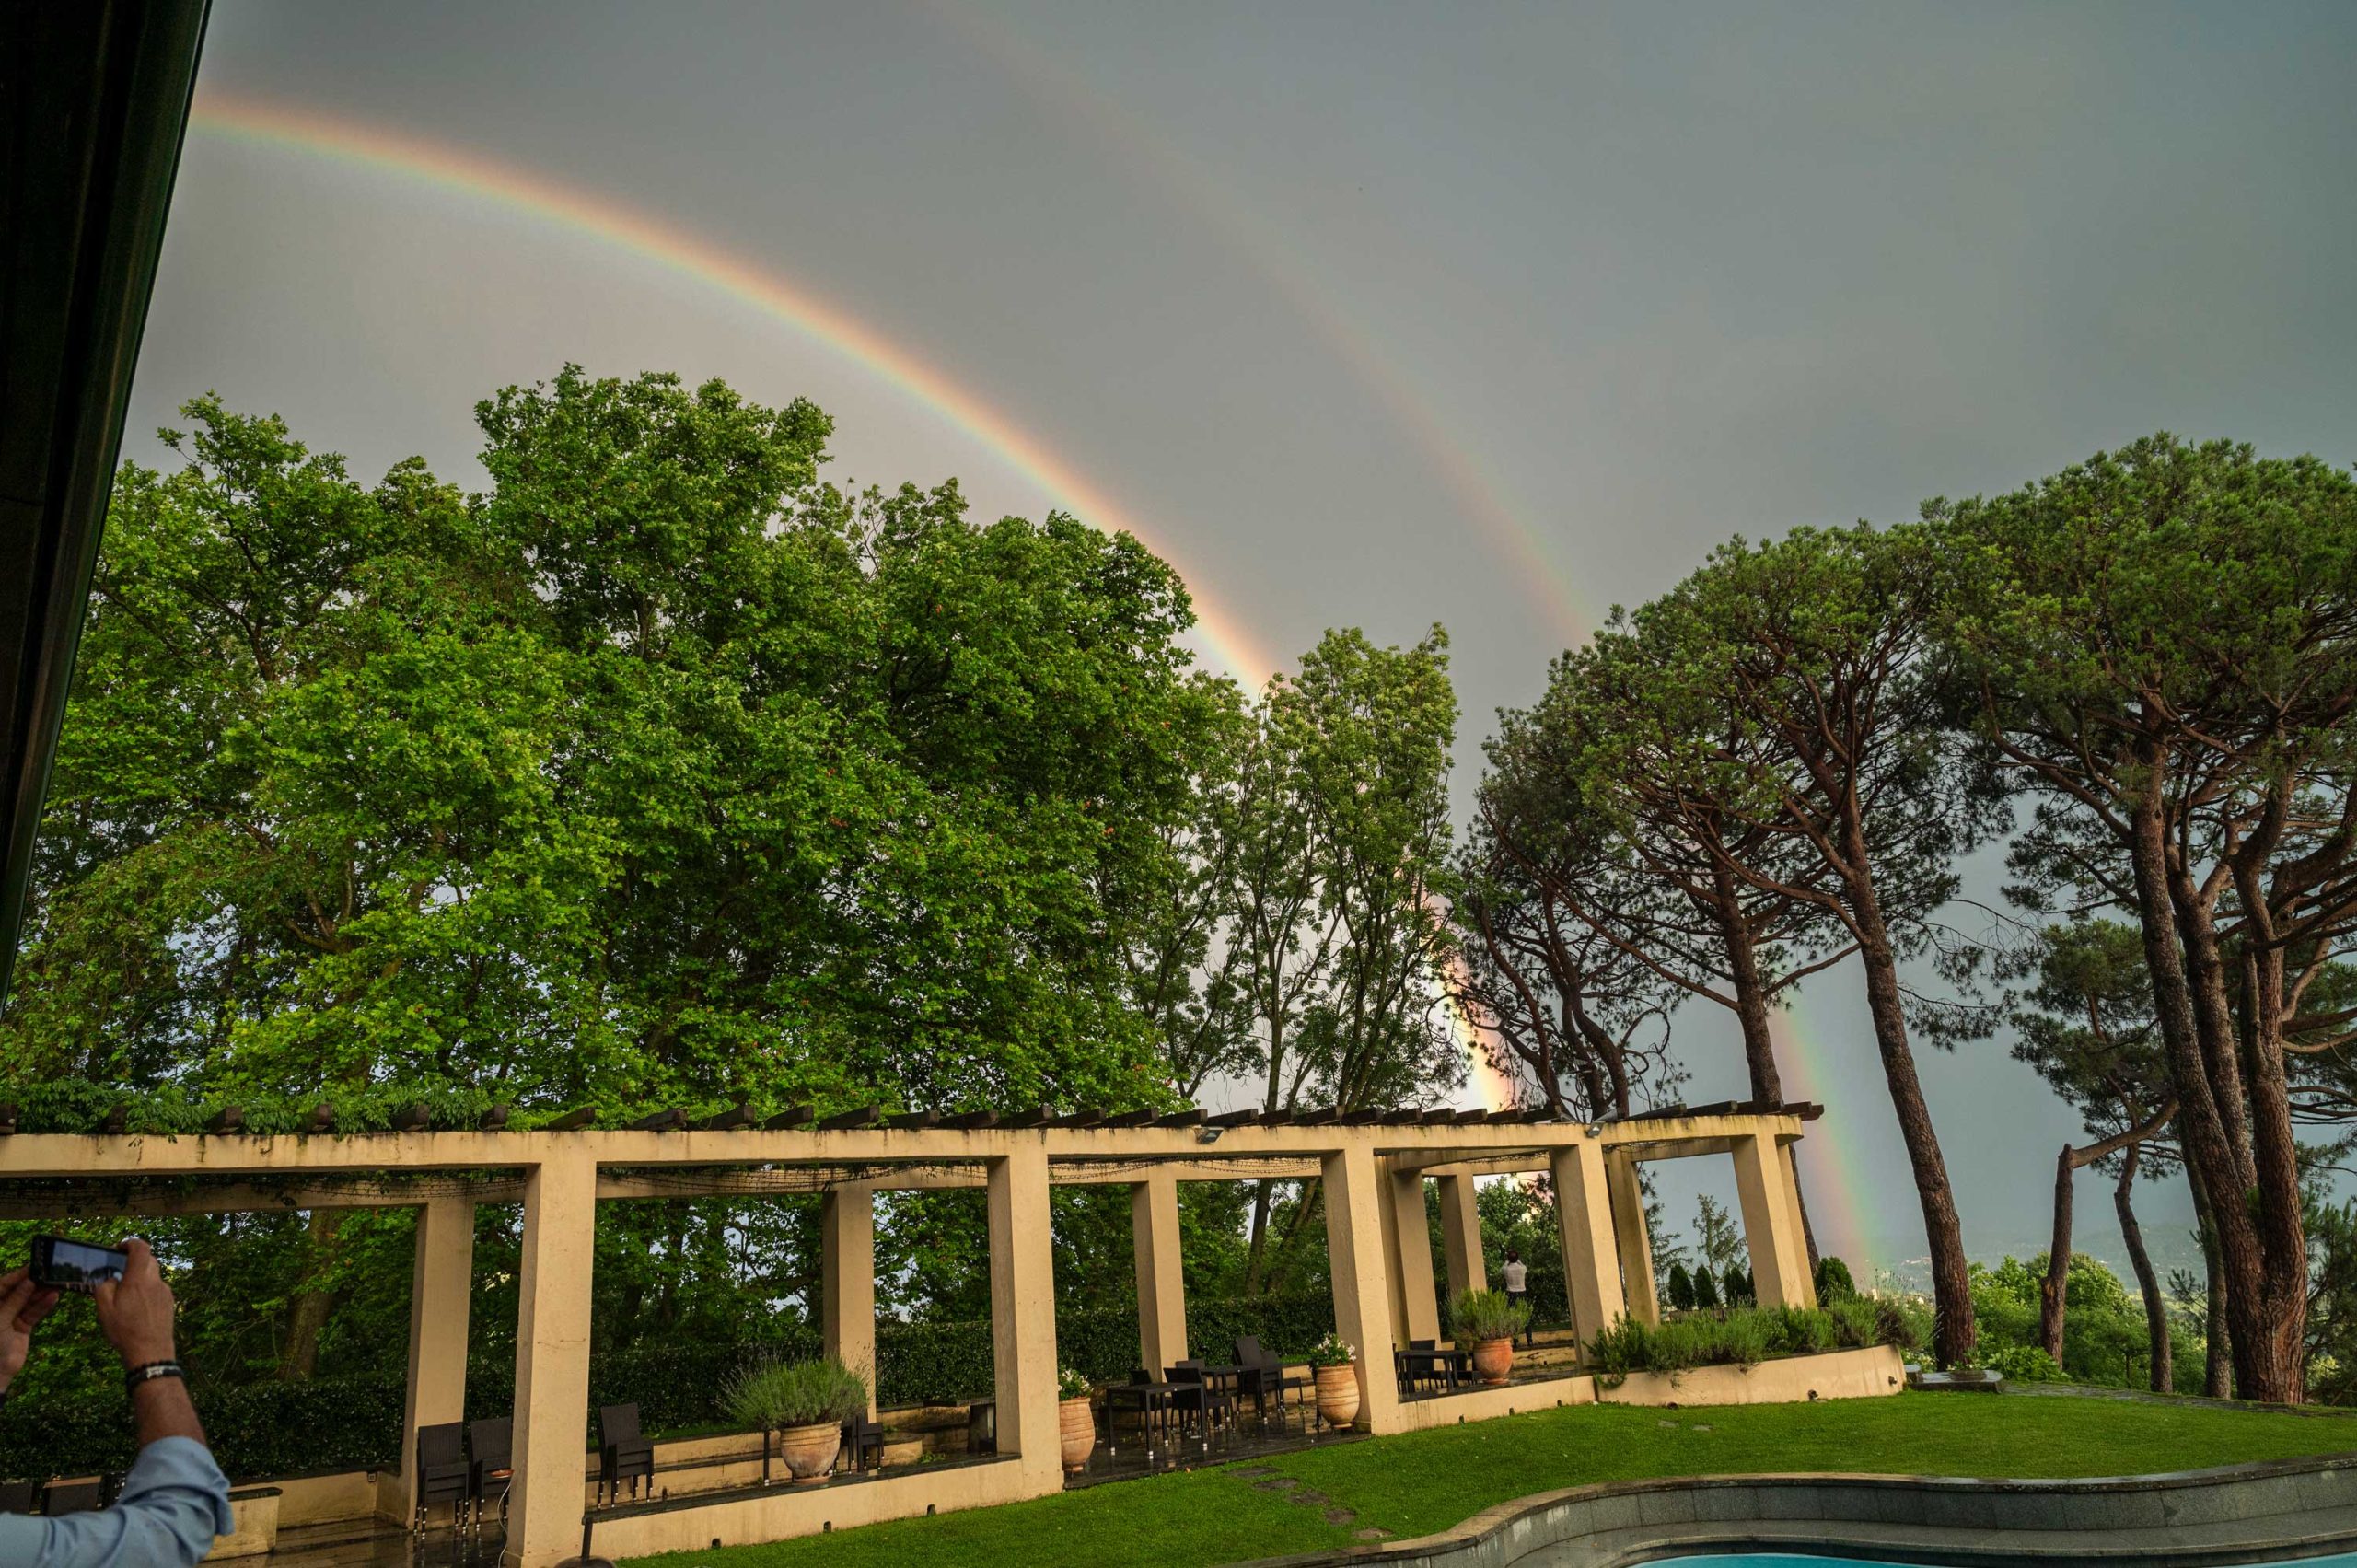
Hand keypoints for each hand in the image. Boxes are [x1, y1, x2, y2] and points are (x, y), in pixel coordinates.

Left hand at [0, 1266, 60, 1393]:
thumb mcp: (1, 1320)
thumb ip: (15, 1300)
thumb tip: (29, 1281)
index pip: (2, 1286)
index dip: (17, 1276)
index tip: (34, 1267)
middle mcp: (0, 1309)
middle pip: (17, 1292)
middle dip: (32, 1284)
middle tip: (50, 1272)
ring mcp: (11, 1318)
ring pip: (28, 1301)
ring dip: (41, 1294)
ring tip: (57, 1282)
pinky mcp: (23, 1327)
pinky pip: (34, 1313)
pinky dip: (44, 1306)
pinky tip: (54, 1297)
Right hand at [91, 1239, 177, 1368]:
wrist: (150, 1350)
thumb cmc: (125, 1330)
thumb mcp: (104, 1308)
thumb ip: (104, 1286)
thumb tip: (111, 1278)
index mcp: (138, 1279)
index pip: (141, 1248)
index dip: (131, 1243)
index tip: (120, 1248)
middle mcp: (155, 1281)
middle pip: (149, 1260)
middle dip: (134, 1261)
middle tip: (120, 1271)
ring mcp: (165, 1291)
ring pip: (153, 1275)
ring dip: (141, 1277)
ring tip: (126, 1293)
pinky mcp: (170, 1302)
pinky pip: (157, 1288)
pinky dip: (147, 1290)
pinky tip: (137, 1306)